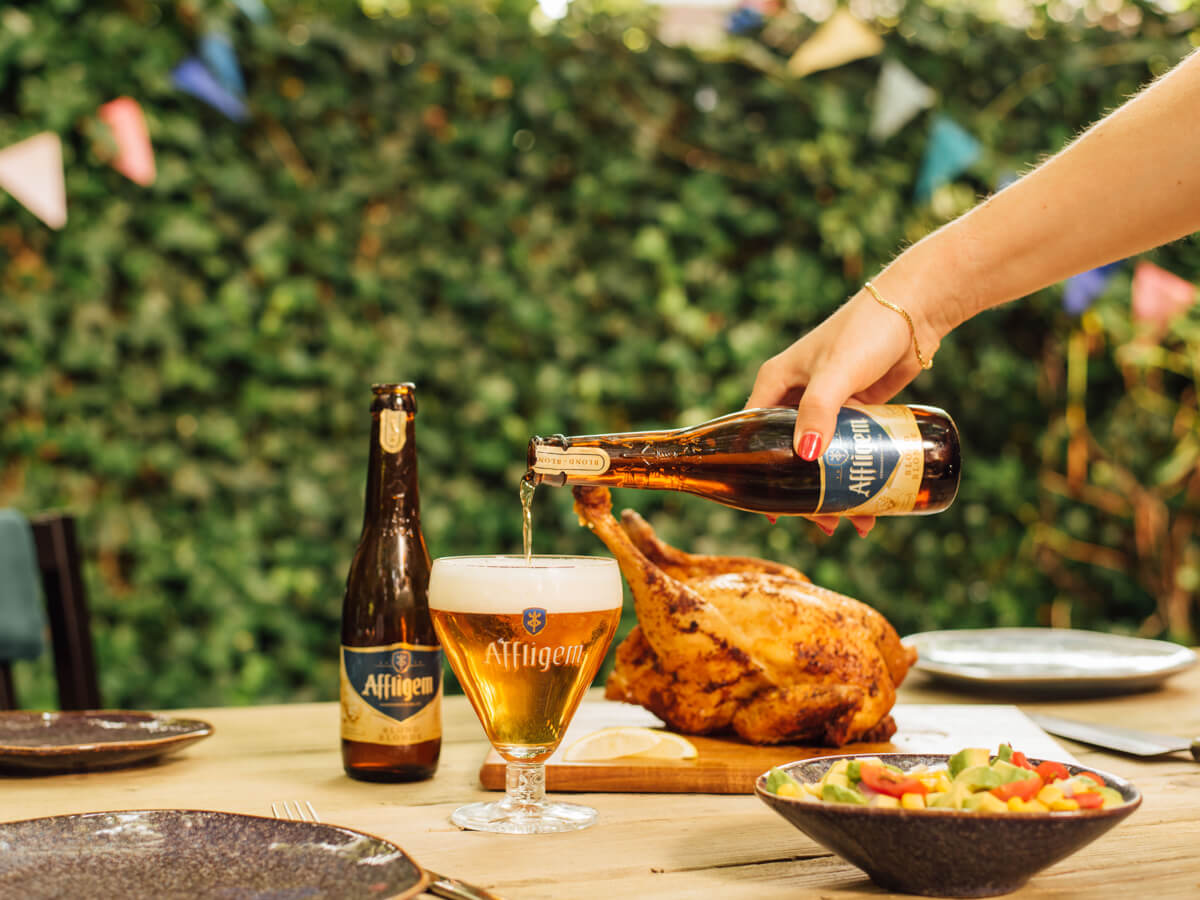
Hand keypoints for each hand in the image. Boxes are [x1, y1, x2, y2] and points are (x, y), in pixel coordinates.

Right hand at [746, 285, 941, 536]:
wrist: (916, 309)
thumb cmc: (867, 331)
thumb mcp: (836, 373)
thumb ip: (819, 410)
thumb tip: (807, 456)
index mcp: (776, 381)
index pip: (752, 434)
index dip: (757, 473)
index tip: (769, 510)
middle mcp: (797, 392)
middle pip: (791, 453)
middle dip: (806, 492)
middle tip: (822, 524)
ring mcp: (829, 402)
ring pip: (824, 456)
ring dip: (837, 489)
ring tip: (854, 523)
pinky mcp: (858, 405)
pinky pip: (852, 448)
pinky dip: (858, 472)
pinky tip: (873, 499)